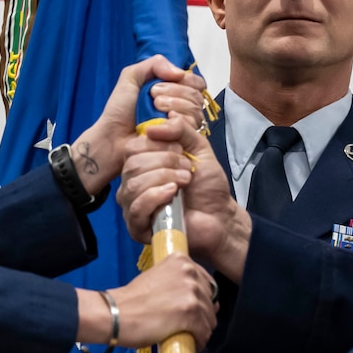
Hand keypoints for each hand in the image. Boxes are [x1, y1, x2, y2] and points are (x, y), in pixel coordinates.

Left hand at [71, 57, 208, 197]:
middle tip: (153, 97)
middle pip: (196, 96)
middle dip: (176, 92)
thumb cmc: (119, 111)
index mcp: (173, 91)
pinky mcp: (180, 142)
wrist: (112, 137)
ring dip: (175, 106)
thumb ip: (154, 64)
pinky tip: (161, 124)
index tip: (166, 80)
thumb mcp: (132, 77)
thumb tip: (180, 72)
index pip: (196, 82)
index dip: (187, 80)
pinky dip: (176, 122)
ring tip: (154, 110)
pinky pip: (190, 129)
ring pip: (195, 112)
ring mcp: (182, 127)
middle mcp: (181, 109)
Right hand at [76, 253, 216, 348]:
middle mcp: (190, 272)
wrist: (116, 314)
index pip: (206, 283)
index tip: (192, 310)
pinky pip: (204, 332)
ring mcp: (191, 292)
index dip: (201, 300)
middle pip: (210, 301)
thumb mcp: (157, 277)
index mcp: (182, 260)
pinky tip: (189, 343)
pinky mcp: (190, 312)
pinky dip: (199, 341)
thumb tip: (196, 297)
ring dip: (201, 330)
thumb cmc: (132, 300)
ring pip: (209, 318)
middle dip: (202, 316)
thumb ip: (177, 281)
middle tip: (189, 326)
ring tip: (188, 336)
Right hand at [116, 119, 252, 280]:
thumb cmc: (207, 185)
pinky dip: (155, 196)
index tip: (181, 150)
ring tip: (185, 181)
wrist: (219, 215)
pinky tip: (172, 193)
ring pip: (133, 184)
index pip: (132, 147)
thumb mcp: (198, 147)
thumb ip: (179, 129)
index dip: (156, 144)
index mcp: (142, 164)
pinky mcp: (138, 227)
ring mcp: (133, 205)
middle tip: (187, 169)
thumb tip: (153, 126)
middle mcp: (132, 183)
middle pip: (132, 164)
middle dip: (164, 162)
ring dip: (164, 178)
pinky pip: (136, 207)